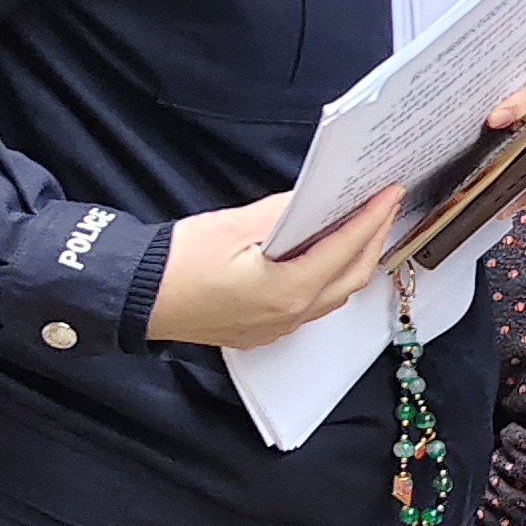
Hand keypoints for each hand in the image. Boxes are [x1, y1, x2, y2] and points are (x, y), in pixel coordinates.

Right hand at [145, 184, 404, 349]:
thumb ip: (283, 213)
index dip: (372, 218)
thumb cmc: (177, 265)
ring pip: (334, 295)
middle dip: (373, 239)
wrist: (137, 297)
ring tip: (361, 229)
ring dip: (353, 262)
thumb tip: (313, 201)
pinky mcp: (264, 330)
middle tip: (383, 207)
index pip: (346, 248)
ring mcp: (278, 327)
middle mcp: (291, 315)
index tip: (388, 194)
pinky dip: (328, 279)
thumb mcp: (234, 225)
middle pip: (352, 277)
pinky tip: (325, 258)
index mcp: (289, 290)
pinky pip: (312, 306)